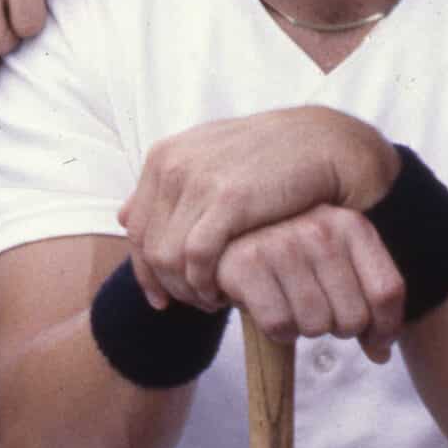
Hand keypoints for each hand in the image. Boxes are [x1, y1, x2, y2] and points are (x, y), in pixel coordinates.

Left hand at [120, 110, 400, 309]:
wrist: (324, 143)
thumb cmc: (272, 157)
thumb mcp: (212, 159)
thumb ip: (169, 188)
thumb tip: (123, 216)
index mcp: (165, 155)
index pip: (136, 227)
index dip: (145, 270)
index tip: (162, 299)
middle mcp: (174, 165)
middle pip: (149, 246)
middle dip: (168, 285)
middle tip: (195, 304)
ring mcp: (199, 180)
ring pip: (169, 257)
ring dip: (188, 289)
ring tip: (213, 300)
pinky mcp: (228, 198)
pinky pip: (197, 257)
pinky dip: (205, 284)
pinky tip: (224, 294)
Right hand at [218, 210, 405, 361]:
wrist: (226, 238)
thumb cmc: (290, 257)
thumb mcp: (335, 265)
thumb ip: (365, 302)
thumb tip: (381, 354)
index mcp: (351, 225)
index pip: (387, 292)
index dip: (386, 329)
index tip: (375, 343)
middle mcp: (320, 228)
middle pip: (353, 318)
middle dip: (338, 329)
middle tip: (318, 314)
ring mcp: (282, 244)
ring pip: (315, 326)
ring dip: (304, 329)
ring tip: (292, 307)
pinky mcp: (248, 264)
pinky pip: (279, 325)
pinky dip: (277, 331)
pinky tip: (270, 310)